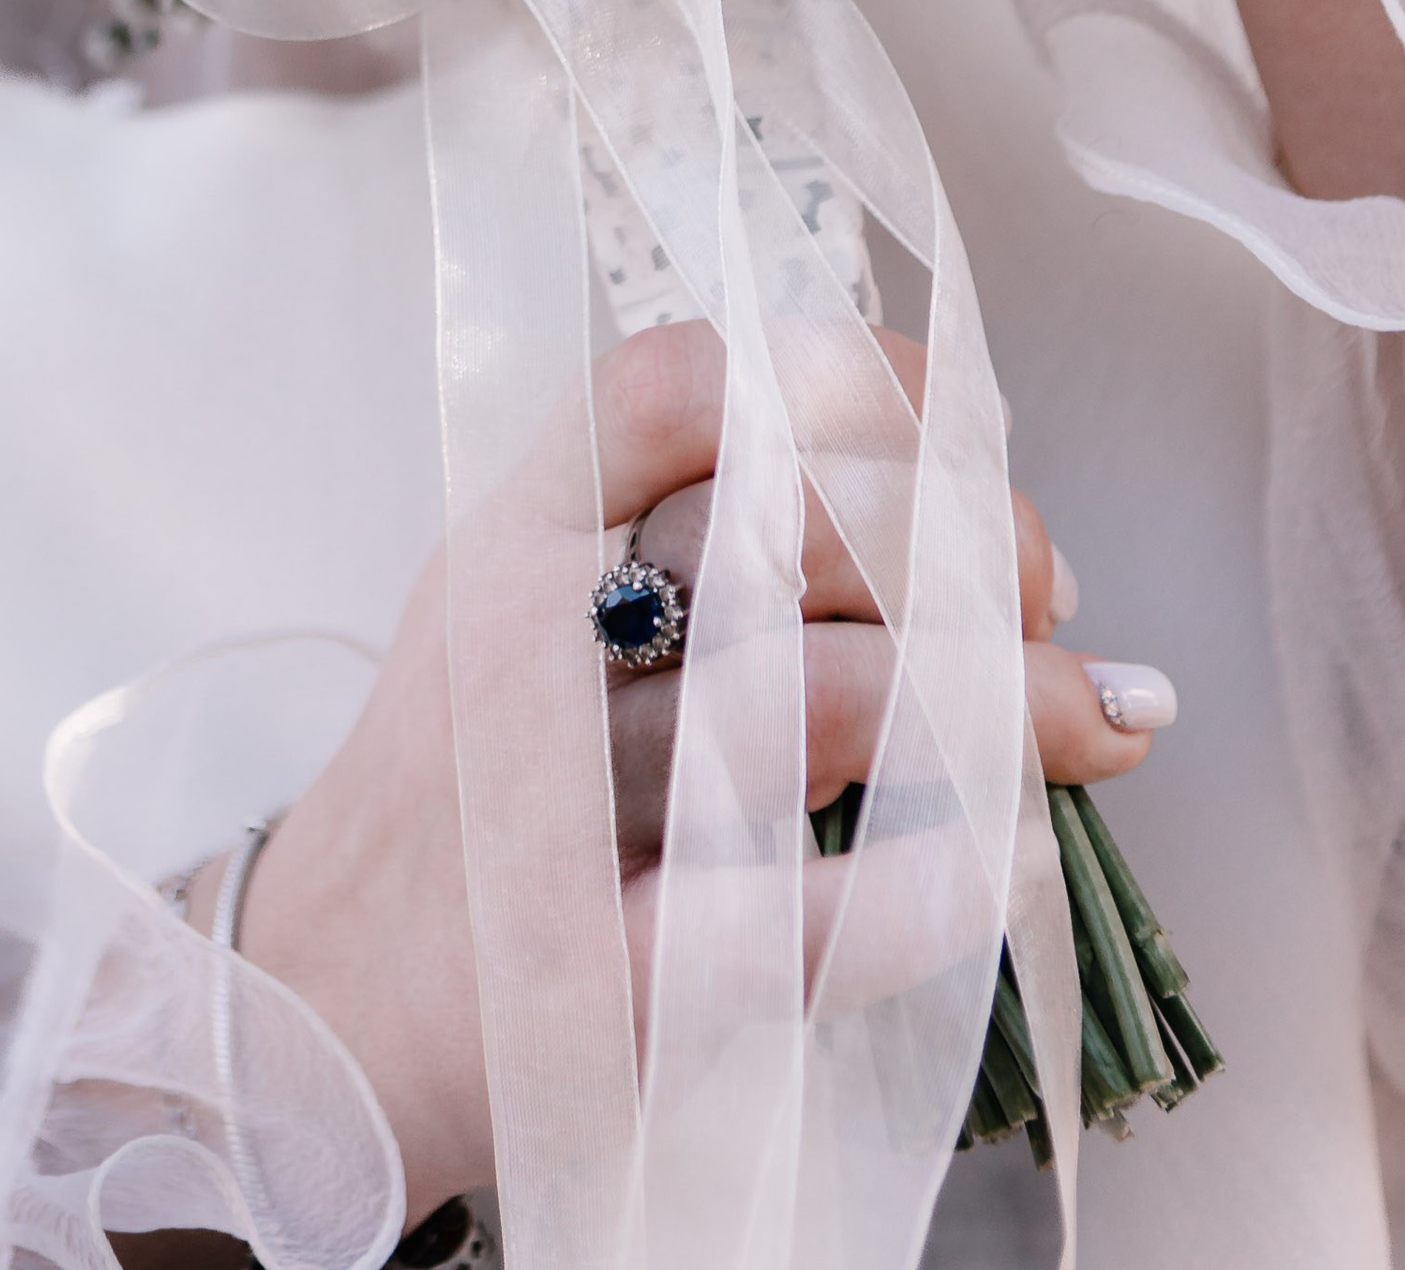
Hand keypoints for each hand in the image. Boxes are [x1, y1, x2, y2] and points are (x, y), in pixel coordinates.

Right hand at [234, 321, 1149, 1224]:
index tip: (959, 424)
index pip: (678, 385)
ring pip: (819, 700)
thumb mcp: (502, 615)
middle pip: (782, 524)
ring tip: (1099, 716)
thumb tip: (923, 492)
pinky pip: (801, 923)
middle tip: (1044, 588)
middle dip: (960, 539)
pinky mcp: (615, 984)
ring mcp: (569, 818)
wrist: (305, 1029)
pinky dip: (931, 891)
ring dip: (999, 699)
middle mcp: (532, 653)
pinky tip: (1013, 867)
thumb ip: (658, 530)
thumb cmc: (451, 810)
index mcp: (510, 542)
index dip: (851, 376)